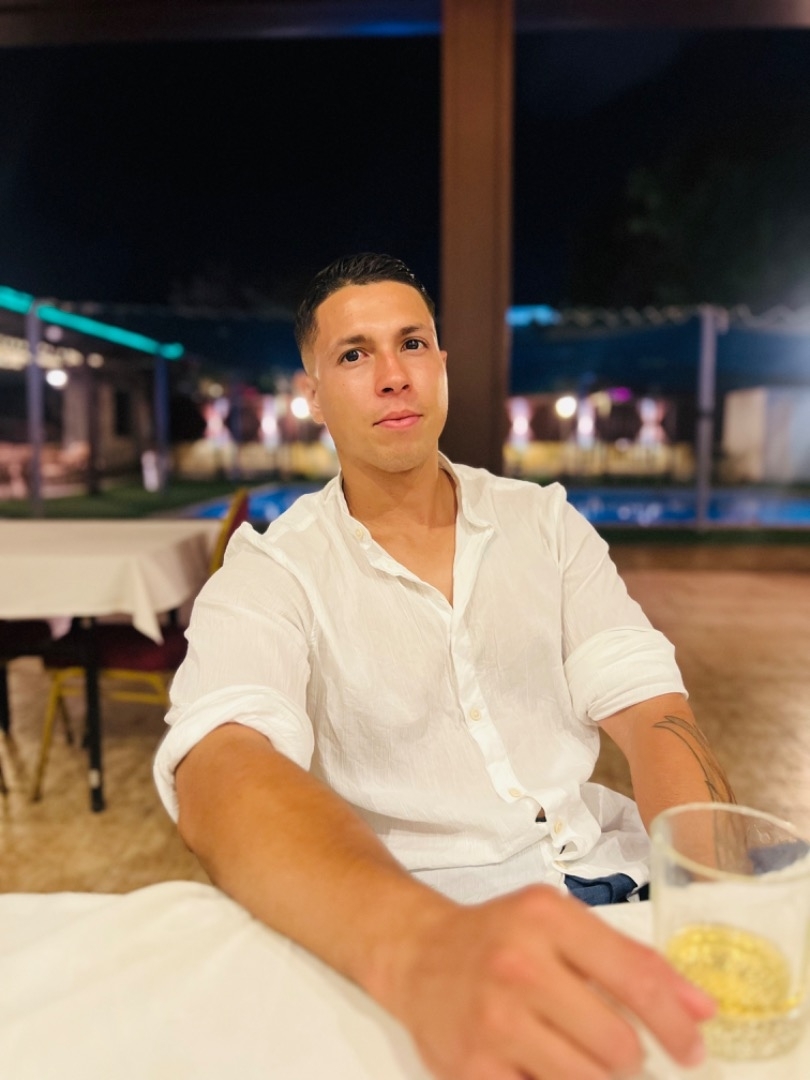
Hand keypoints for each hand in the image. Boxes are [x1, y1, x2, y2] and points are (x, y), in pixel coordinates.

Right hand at [384, 885, 714, 1079]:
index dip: (676, 1025)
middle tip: (610, 1047)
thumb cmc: (499, 938)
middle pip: (618, 1047)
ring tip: (572, 1053)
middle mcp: (518, 965)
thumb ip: (631, 960)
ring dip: (594, 1077)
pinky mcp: (471, 1068)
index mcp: (547, 918)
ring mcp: (493, 1020)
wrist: (417, 954)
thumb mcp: (561, 925)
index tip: (694, 1050)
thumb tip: (703, 1011)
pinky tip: (539, 1064)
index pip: (636, 979)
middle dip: (627, 1057)